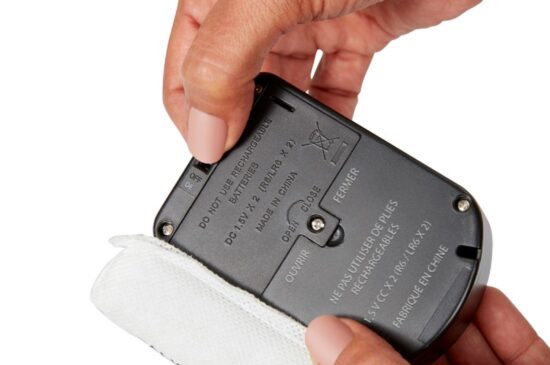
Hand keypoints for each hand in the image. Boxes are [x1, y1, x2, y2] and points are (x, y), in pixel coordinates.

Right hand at [164, 0, 480, 162]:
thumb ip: (226, 61)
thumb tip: (205, 131)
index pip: (186, 61)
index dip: (195, 113)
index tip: (216, 155)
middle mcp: (262, 5)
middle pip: (234, 78)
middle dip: (240, 120)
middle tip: (250, 157)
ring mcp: (310, 16)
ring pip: (286, 85)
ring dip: (288, 119)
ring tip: (290, 146)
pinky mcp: (356, 30)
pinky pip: (335, 82)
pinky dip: (334, 110)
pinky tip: (331, 130)